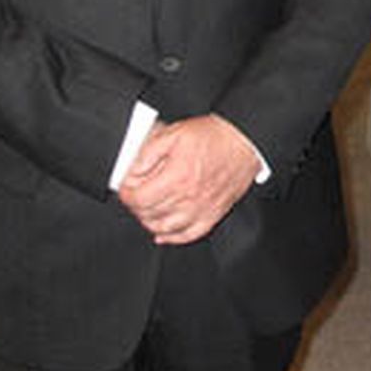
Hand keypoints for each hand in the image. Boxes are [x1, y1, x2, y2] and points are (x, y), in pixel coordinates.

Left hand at [116, 115, 260, 244]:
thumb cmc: (213, 136)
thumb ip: (149, 153)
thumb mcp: (174, 133)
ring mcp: (201, 209)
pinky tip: (164, 233)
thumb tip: (133, 172)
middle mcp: (188, 198)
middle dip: (136, 205)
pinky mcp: (213, 214)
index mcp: (176, 178)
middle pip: (149, 214)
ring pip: (165, 228)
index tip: (126, 187)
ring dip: (150, 221)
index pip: (138, 198)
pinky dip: (173, 237)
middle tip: (136, 194)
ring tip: (148, 210)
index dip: (127, 193)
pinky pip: (189, 235)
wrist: (243, 141)